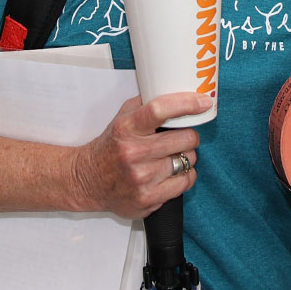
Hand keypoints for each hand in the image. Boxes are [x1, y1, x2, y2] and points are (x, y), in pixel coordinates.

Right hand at [70, 92, 210, 218]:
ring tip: (173, 156)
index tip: (203, 102)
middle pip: (184, 138)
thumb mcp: (121, 119)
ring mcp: (141, 178)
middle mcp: (132, 153)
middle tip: (183, 137)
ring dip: (186, 156)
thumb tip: (176, 91)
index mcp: (126, 128)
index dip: (186, 104)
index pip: (159, 110)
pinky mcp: (148, 199)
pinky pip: (185, 182)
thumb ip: (145, 104)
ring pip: (188, 160)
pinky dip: (185, 176)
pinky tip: (173, 172)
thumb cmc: (110, 147)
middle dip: (190, 135)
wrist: (87, 181)